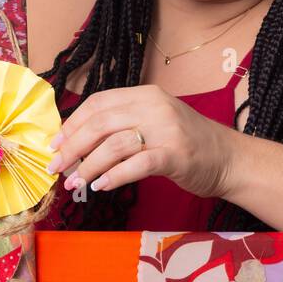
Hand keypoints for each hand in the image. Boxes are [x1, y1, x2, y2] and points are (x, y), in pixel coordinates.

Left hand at [45, 85, 236, 199]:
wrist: (228, 158)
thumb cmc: (187, 143)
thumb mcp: (155, 121)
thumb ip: (124, 124)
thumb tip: (77, 141)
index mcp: (146, 94)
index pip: (98, 103)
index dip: (72, 124)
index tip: (54, 145)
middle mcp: (155, 107)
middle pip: (100, 123)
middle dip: (72, 147)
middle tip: (56, 168)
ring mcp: (167, 130)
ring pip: (114, 144)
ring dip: (88, 166)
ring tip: (75, 183)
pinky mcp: (175, 155)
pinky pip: (136, 165)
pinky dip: (114, 177)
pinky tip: (101, 187)